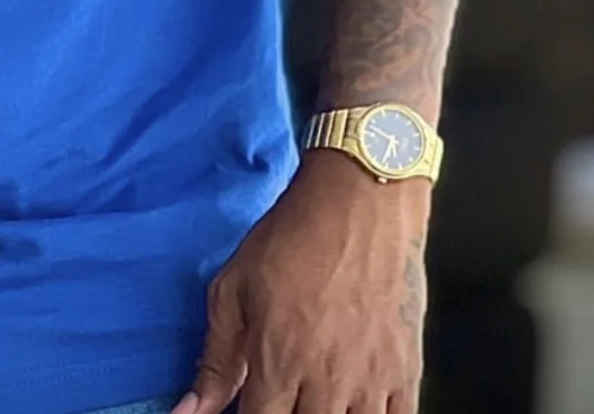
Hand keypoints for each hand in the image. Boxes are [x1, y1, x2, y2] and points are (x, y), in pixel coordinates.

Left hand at [172, 152, 428, 413]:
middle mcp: (326, 383)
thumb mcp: (234, 288)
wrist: (359, 200)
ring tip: (315, 398)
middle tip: (284, 394)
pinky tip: (356, 404)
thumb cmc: (292, 237)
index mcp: (277, 364)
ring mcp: (371, 382)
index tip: (251, 403)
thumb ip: (215, 359)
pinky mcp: (406, 372)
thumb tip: (187, 411)